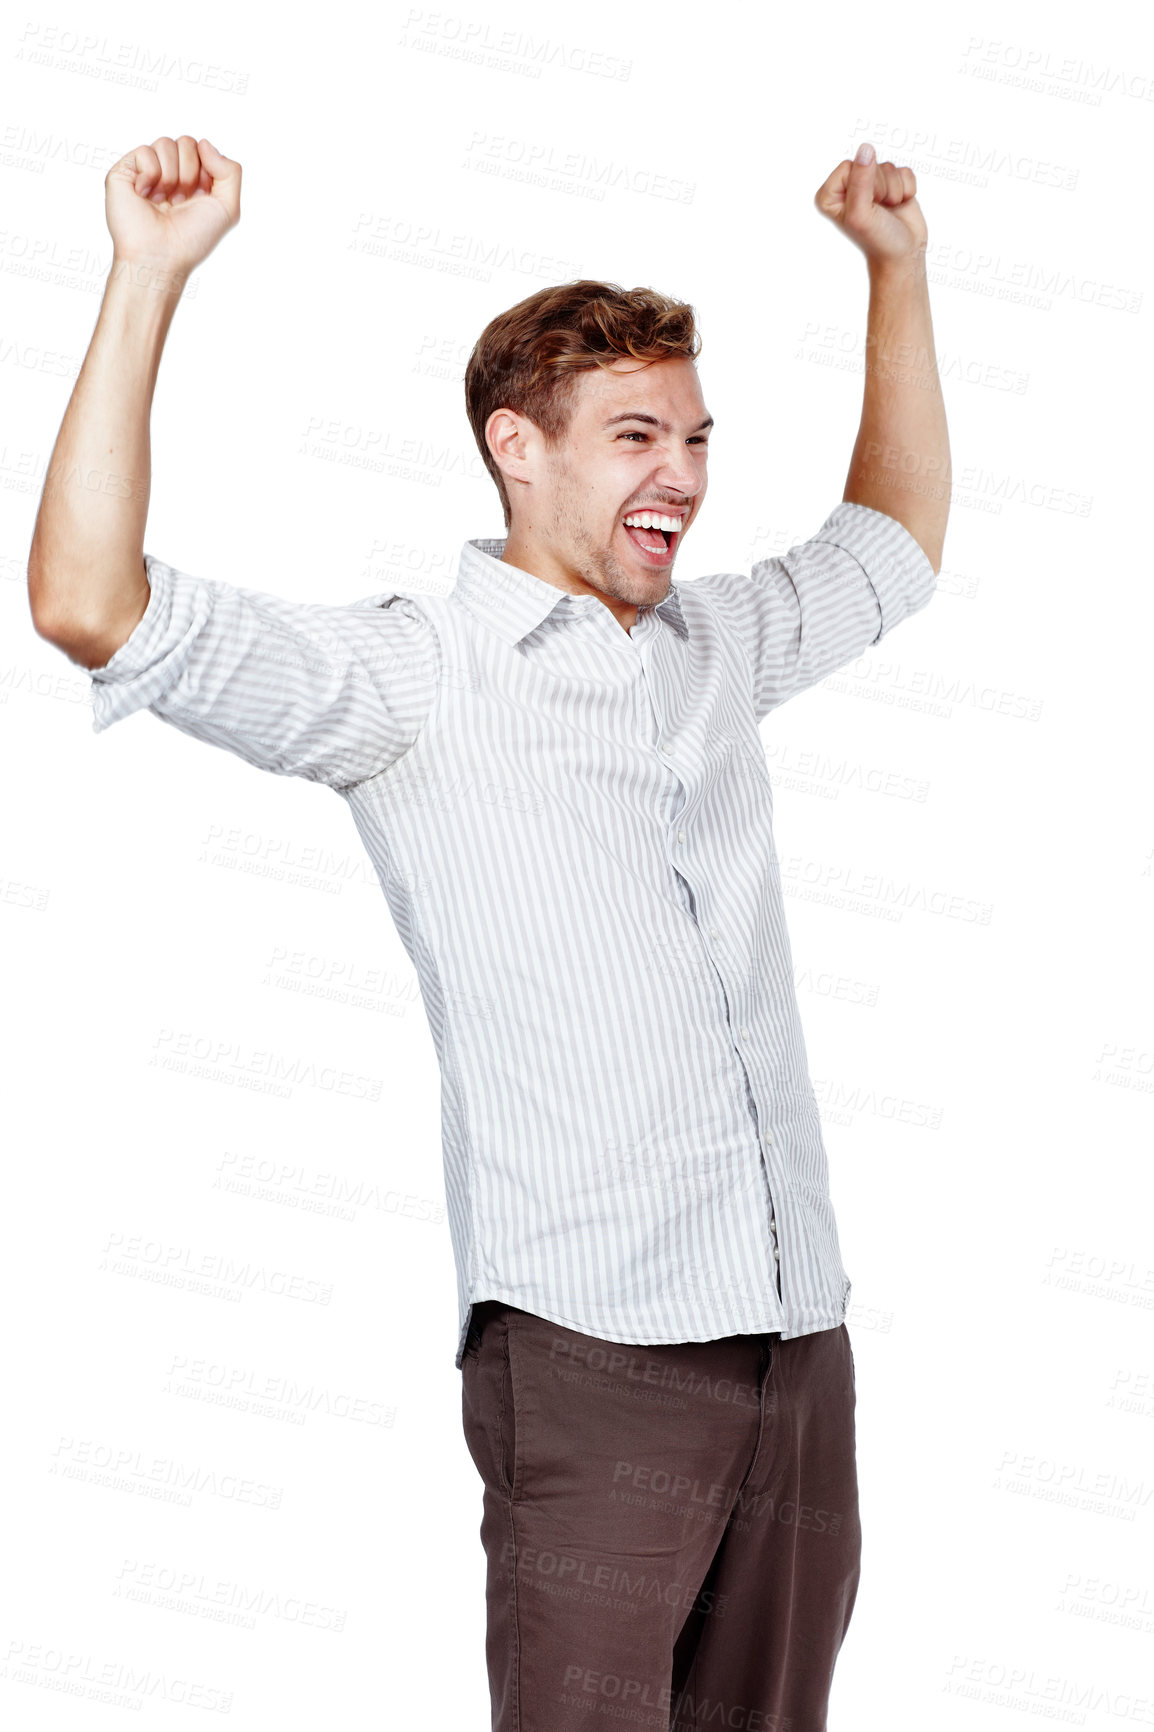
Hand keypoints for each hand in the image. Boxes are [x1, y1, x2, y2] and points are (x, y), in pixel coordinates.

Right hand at [105, 136, 240, 275]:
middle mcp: (170, 173)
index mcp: (193, 180)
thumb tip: (204, 143)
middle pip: (186, 142)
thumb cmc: (192, 239)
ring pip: (165, 143)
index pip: (203, 149)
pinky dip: (150, 176)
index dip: (207, 171)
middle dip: (189, 173)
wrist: (161, 256)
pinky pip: (144, 151)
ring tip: (163, 200)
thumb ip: (231, 172)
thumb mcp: (227, 208)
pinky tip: (145, 195)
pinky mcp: (125, 172)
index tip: (202, 196)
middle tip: (180, 200)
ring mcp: (147, 171)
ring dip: (171, 176)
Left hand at [813, 143, 925, 265]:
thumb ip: (860, 180)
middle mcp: (848, 186)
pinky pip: (904, 171)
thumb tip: (866, 148)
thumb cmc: (877, 239)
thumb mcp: (861, 213)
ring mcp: (871, 184)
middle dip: (881, 187)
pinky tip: (899, 205)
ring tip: (888, 210)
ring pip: (888, 167)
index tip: (865, 206)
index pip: (849, 166)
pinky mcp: (892, 183)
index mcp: (830, 195)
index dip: (863, 184)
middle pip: (869, 163)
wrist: (903, 254)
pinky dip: (906, 189)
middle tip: (879, 210)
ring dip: (894, 190)